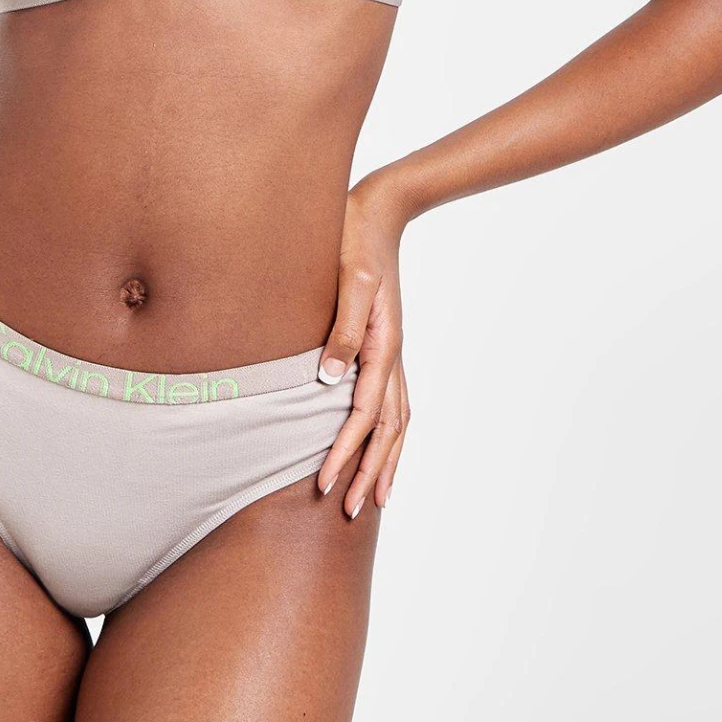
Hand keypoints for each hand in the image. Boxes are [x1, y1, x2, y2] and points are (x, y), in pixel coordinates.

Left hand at [314, 172, 411, 517]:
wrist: (377, 210)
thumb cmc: (354, 240)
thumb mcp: (348, 280)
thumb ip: (341, 330)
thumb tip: (328, 381)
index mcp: (382, 344)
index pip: (363, 413)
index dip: (345, 451)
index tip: (324, 483)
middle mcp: (392, 354)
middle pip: (388, 429)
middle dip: (370, 471)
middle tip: (351, 512)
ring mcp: (392, 352)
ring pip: (396, 421)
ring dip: (385, 461)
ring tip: (375, 499)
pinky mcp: (384, 346)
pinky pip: (392, 403)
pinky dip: (389, 434)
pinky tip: (379, 447)